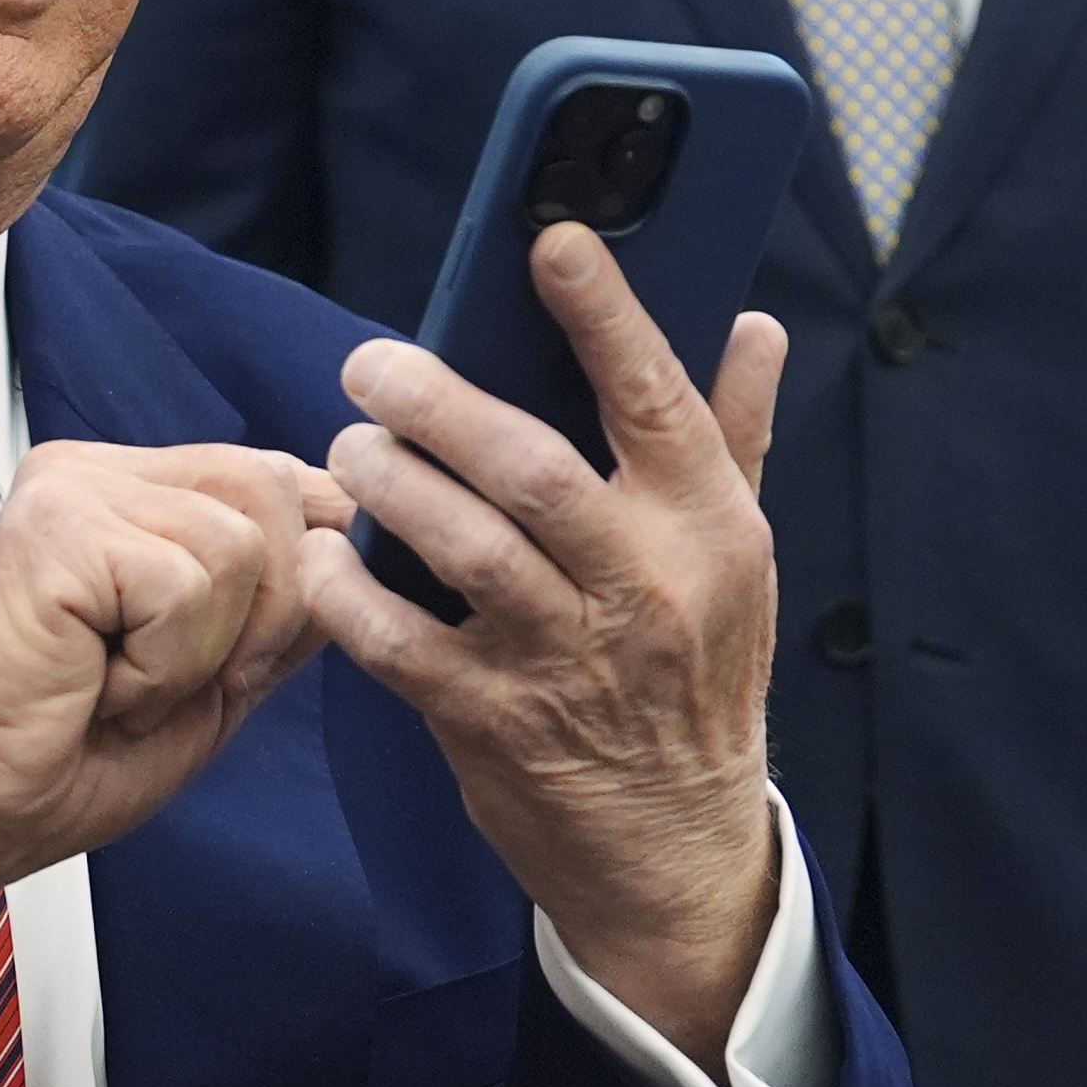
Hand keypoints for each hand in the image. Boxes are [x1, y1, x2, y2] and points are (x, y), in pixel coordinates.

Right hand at [0, 441, 347, 923]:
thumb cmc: (65, 753)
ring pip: (242, 540)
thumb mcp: (212, 676)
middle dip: (263, 614)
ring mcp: (75, 487)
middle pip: (276, 490)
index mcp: (134, 491)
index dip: (302, 569)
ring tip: (122, 681)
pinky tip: (98, 684)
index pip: (278, 477)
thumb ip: (278, 605)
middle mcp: (102, 471)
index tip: (240, 654)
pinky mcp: (59, 524)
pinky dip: (163, 664)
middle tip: (172, 679)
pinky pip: (188, 583)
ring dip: (203, 649)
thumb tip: (353, 542)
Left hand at [300, 223, 787, 1079]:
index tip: (550, 238)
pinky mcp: (491, 721)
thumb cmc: (696, 675)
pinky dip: (351, 593)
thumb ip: (732, 436)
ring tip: (352, 445)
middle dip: (437, 402)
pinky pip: (399, 642)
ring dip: (389, 481)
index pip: (658, 399)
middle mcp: (643, 588)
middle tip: (371, 365)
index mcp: (707, 529)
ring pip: (462, 546)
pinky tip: (331, 556)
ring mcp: (565, 659)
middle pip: (531, 468)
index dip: (604, 313)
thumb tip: (754, 325)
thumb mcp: (737, 558)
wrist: (675, 849)